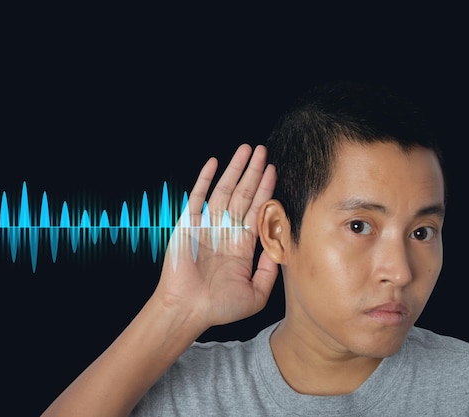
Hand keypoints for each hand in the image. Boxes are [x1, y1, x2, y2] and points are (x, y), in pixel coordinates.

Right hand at [156, 144, 277, 330]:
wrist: (187, 310)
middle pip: (244, 195)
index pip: (258, 211)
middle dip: (254, 173)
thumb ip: (270, 270)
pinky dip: (205, 179)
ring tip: (246, 150)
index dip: (266, 191)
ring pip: (224, 190)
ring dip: (235, 169)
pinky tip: (214, 163)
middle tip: (263, 151)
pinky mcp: (189, 224)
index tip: (274, 171)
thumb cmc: (219, 308)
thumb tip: (281, 246)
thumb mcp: (256, 293)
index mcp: (241, 246)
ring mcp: (207, 226)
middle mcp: (226, 232)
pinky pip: (198, 196)